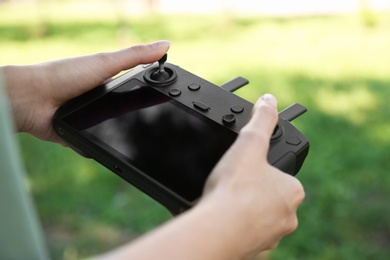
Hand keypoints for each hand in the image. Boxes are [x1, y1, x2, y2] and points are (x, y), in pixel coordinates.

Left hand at [2, 40, 169, 143]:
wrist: (32, 100)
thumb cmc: (64, 75)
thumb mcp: (106, 63)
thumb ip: (135, 56)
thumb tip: (165, 44)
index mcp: (110, 82)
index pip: (138, 88)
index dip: (155, 94)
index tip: (171, 101)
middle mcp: (103, 100)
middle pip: (129, 113)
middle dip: (141, 122)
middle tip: (156, 129)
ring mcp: (93, 119)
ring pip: (116, 131)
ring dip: (123, 137)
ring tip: (136, 143)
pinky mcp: (83, 135)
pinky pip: (99, 145)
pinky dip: (104, 149)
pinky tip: (112, 152)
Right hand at [97, 94, 304, 259]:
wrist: (217, 229)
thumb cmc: (235, 189)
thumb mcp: (249, 143)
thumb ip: (262, 119)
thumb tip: (269, 100)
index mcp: (292, 191)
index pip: (282, 176)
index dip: (263, 169)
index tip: (247, 169)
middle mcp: (287, 217)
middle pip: (270, 197)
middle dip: (253, 190)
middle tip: (233, 184)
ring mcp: (271, 236)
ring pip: (258, 216)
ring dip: (244, 209)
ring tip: (225, 200)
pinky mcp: (253, 249)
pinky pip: (246, 233)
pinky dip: (236, 225)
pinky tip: (221, 216)